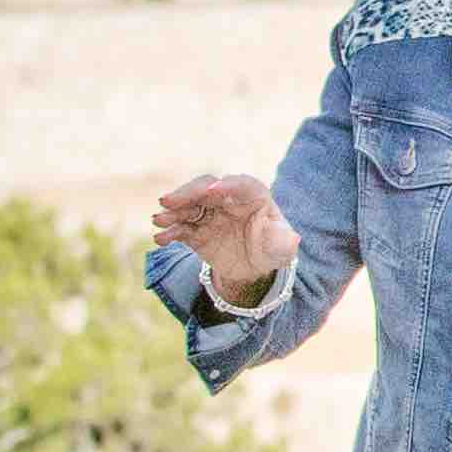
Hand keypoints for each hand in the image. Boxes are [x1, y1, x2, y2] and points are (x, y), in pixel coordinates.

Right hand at [155, 172, 290, 305]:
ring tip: (159, 220)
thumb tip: (293, 239)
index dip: (226, 186)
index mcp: (253, 195)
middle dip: (187, 193)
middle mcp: (227, 199)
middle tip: (168, 201)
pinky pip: (180, 228)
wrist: (254, 267)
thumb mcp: (283, 247)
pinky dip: (169, 232)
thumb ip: (285, 241)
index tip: (212, 191)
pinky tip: (160, 239)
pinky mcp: (195, 230)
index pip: (240, 185)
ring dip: (172, 211)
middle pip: (205, 189)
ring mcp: (209, 213)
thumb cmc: (272, 248)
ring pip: (188, 206)